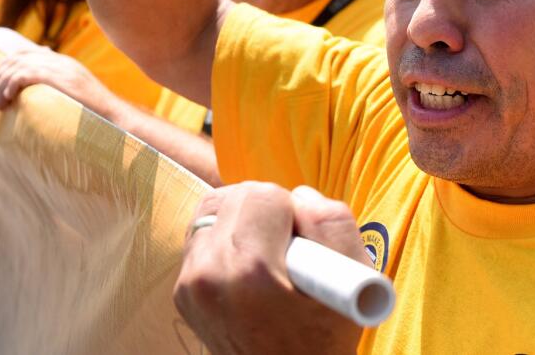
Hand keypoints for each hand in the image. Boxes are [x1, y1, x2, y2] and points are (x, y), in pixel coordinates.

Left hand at [0, 47, 117, 111]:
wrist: (114, 119)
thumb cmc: (94, 116)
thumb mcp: (74, 97)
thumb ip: (56, 90)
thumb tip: (34, 98)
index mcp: (62, 62)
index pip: (25, 53)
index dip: (6, 68)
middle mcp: (60, 60)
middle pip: (16, 58)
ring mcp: (60, 68)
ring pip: (17, 66)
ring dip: (1, 85)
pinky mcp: (59, 78)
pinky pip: (24, 75)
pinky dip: (10, 85)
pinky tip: (8, 99)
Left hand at [175, 183, 365, 354]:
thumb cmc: (323, 341)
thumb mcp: (354, 281)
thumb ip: (332, 222)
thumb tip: (300, 195)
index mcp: (250, 271)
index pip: (264, 194)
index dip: (292, 212)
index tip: (303, 245)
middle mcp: (209, 275)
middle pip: (232, 195)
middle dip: (265, 211)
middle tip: (288, 247)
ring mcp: (189, 286)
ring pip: (213, 210)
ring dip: (241, 222)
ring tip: (268, 256)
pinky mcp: (181, 293)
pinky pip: (202, 237)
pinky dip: (226, 241)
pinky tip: (249, 269)